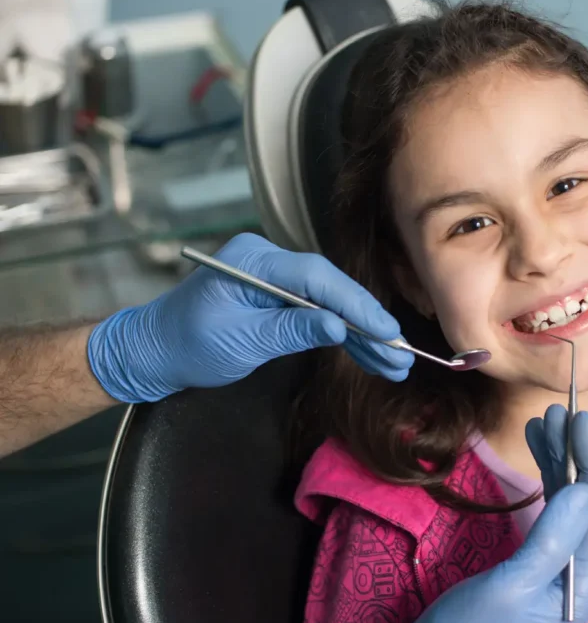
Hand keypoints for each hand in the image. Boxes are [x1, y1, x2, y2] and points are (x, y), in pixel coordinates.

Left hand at [88, 233, 414, 402]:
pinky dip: (342, 335)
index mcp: (254, 261)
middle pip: (332, 288)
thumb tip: (337, 326)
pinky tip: (369, 355)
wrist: (152, 352)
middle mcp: (268, 262)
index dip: (357, 304)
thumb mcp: (240, 342)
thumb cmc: (186, 345)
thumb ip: (291, 330)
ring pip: (331, 303)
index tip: (386, 330)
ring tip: (394, 362)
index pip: (318, 278)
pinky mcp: (279, 300)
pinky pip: (317, 313)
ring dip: (362, 334)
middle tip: (400, 351)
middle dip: (368, 322)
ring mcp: (275, 280)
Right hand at [374, 406, 587, 622]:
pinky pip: (547, 512)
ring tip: (547, 420)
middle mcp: (576, 575)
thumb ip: (551, 540)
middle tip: (563, 411)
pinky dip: (544, 478)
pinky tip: (537, 449)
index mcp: (581, 586)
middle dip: (578, 455)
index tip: (582, 422)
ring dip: (560, 460)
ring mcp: (556, 568)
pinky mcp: (532, 562)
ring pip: (567, 503)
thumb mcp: (510, 586)